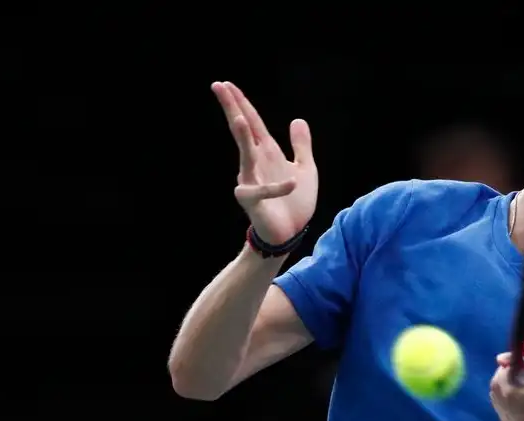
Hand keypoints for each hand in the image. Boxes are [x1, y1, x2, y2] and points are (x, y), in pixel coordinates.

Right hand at [212, 81, 317, 243]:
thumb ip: (301, 146)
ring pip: (246, 156)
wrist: (290, 233)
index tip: (226, 84)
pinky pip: (265, 191)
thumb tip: (297, 120)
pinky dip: (278, 187)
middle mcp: (255, 163)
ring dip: (243, 139)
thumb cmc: (294, 203)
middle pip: (241, 131)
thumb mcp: (305, 169)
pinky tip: (291, 182)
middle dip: (232, 109)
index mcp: (266, 153)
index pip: (252, 123)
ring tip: (240, 120)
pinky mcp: (254, 202)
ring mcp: (251, 181)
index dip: (241, 103)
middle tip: (218, 86)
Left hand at [489, 348, 523, 420]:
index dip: (510, 369)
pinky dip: (503, 396)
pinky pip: (498, 405)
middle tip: (517, 372)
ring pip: (496, 395)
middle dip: (505, 375)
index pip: (513, 381)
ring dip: (503, 384)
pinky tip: (516, 396)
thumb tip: (501, 358)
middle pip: (499, 388)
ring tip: (518, 384)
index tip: (517, 363)